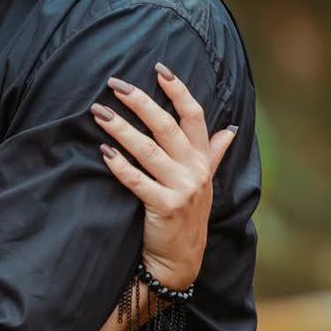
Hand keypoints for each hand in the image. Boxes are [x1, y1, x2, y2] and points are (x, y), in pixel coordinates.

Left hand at [94, 63, 236, 291]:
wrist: (180, 261)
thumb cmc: (187, 215)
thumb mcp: (204, 182)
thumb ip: (213, 152)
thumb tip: (231, 128)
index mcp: (201, 159)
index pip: (194, 116)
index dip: (178, 91)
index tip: (159, 69)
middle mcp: (194, 170)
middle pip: (167, 126)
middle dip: (140, 102)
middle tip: (115, 85)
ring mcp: (182, 189)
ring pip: (149, 150)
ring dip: (122, 129)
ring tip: (99, 113)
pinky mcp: (165, 207)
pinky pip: (138, 181)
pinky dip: (120, 165)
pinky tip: (104, 152)